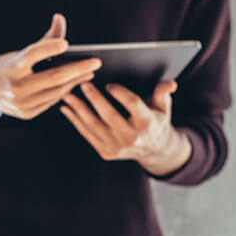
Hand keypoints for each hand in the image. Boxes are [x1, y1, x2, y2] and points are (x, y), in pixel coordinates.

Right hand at [0, 14, 98, 121]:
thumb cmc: (7, 67)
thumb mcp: (20, 53)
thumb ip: (45, 38)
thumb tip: (60, 17)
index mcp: (11, 67)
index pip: (32, 55)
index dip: (48, 48)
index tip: (66, 44)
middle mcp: (15, 87)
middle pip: (53, 77)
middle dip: (77, 69)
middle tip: (96, 62)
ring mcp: (21, 103)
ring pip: (56, 92)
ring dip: (76, 81)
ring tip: (89, 72)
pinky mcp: (27, 114)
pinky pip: (52, 102)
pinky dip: (65, 92)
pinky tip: (76, 83)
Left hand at [59, 79, 190, 173]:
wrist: (154, 150)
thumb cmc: (156, 123)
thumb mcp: (163, 108)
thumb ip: (162, 93)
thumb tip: (169, 84)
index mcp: (147, 123)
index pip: (132, 104)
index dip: (121, 94)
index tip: (109, 84)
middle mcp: (131, 137)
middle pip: (109, 115)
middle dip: (94, 98)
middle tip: (82, 83)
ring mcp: (117, 147)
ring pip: (94, 125)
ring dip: (78, 109)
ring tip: (67, 94)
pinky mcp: (106, 152)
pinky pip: (87, 134)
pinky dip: (75, 121)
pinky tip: (66, 109)